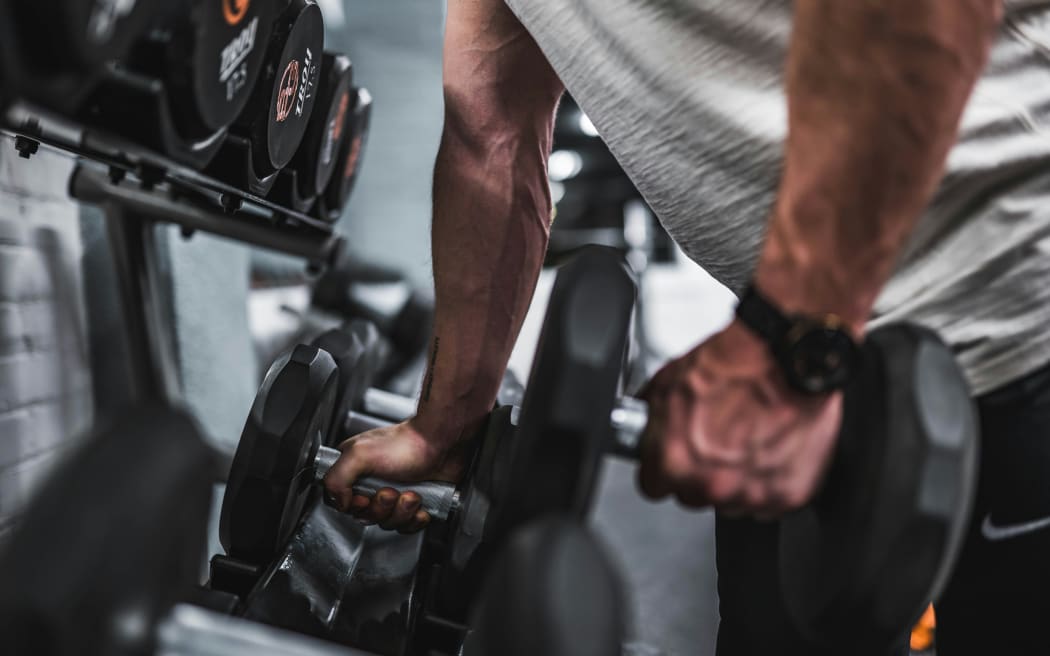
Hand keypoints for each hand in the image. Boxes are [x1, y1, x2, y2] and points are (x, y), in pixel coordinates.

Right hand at [323, 421, 466, 532]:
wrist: (442, 443)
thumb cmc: (406, 444)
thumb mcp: (359, 454)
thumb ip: (336, 478)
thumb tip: (339, 503)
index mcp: (355, 470)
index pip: (340, 502)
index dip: (354, 506)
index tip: (365, 498)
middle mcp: (372, 482)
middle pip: (366, 516)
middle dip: (381, 508)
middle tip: (391, 491)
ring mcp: (394, 493)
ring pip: (388, 522)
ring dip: (401, 512)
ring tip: (411, 493)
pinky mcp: (413, 503)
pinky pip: (407, 526)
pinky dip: (415, 519)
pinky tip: (421, 504)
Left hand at [637, 320, 840, 516]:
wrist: (786, 357)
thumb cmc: (734, 364)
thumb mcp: (667, 381)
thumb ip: (651, 418)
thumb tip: (644, 428)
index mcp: (674, 461)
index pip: (653, 486)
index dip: (663, 469)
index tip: (672, 459)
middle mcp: (711, 484)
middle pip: (693, 496)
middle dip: (700, 473)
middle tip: (717, 440)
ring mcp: (751, 493)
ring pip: (732, 501)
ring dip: (736, 479)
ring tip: (747, 439)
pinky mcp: (788, 495)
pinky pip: (769, 501)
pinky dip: (770, 480)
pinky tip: (770, 447)